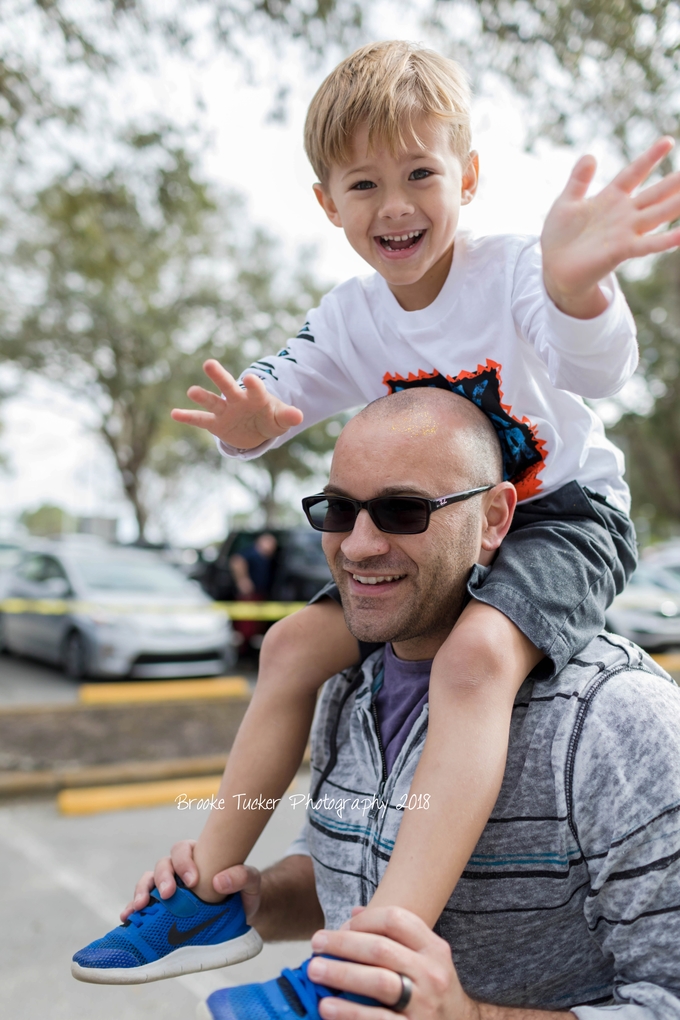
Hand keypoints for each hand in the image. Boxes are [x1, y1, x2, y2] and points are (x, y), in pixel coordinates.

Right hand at [120, 839, 262, 923]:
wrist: (240, 918)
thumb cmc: (244, 894)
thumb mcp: (252, 884)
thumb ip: (244, 877)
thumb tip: (220, 881)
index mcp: (198, 856)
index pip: (184, 850)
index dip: (184, 862)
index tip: (192, 881)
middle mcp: (179, 870)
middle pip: (163, 864)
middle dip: (162, 877)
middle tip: (168, 894)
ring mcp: (168, 888)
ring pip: (148, 881)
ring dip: (142, 891)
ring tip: (140, 906)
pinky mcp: (161, 909)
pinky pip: (142, 905)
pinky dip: (132, 909)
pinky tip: (127, 917)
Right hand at [171, 359, 303, 448]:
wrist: (257, 429)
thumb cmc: (270, 419)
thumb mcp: (280, 420)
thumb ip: (287, 417)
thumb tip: (299, 416)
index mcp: (255, 397)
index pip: (255, 389)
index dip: (253, 384)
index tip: (250, 377)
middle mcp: (237, 400)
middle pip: (228, 386)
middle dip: (220, 376)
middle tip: (209, 363)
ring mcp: (225, 410)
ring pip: (212, 401)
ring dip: (202, 396)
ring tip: (192, 391)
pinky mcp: (215, 423)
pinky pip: (200, 419)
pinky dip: (188, 417)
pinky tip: (174, 413)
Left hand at [306, 905, 477, 1019]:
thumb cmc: (433, 990)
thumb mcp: (425, 959)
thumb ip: (394, 936)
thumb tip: (354, 913)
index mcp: (433, 949)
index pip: (396, 920)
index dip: (364, 920)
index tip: (341, 926)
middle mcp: (432, 975)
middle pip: (381, 949)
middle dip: (343, 944)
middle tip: (316, 944)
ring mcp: (424, 1006)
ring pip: (379, 983)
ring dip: (342, 974)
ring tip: (315, 971)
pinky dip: (349, 1013)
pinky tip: (328, 1007)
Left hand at [541, 137, 679, 318]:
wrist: (553, 269)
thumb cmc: (559, 237)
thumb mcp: (566, 202)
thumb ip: (579, 180)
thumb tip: (590, 156)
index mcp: (610, 198)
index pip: (634, 173)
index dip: (650, 157)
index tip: (668, 140)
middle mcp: (623, 214)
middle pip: (655, 193)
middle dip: (675, 182)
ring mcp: (624, 232)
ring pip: (658, 215)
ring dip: (676, 205)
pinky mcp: (621, 251)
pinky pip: (646, 245)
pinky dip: (664, 241)